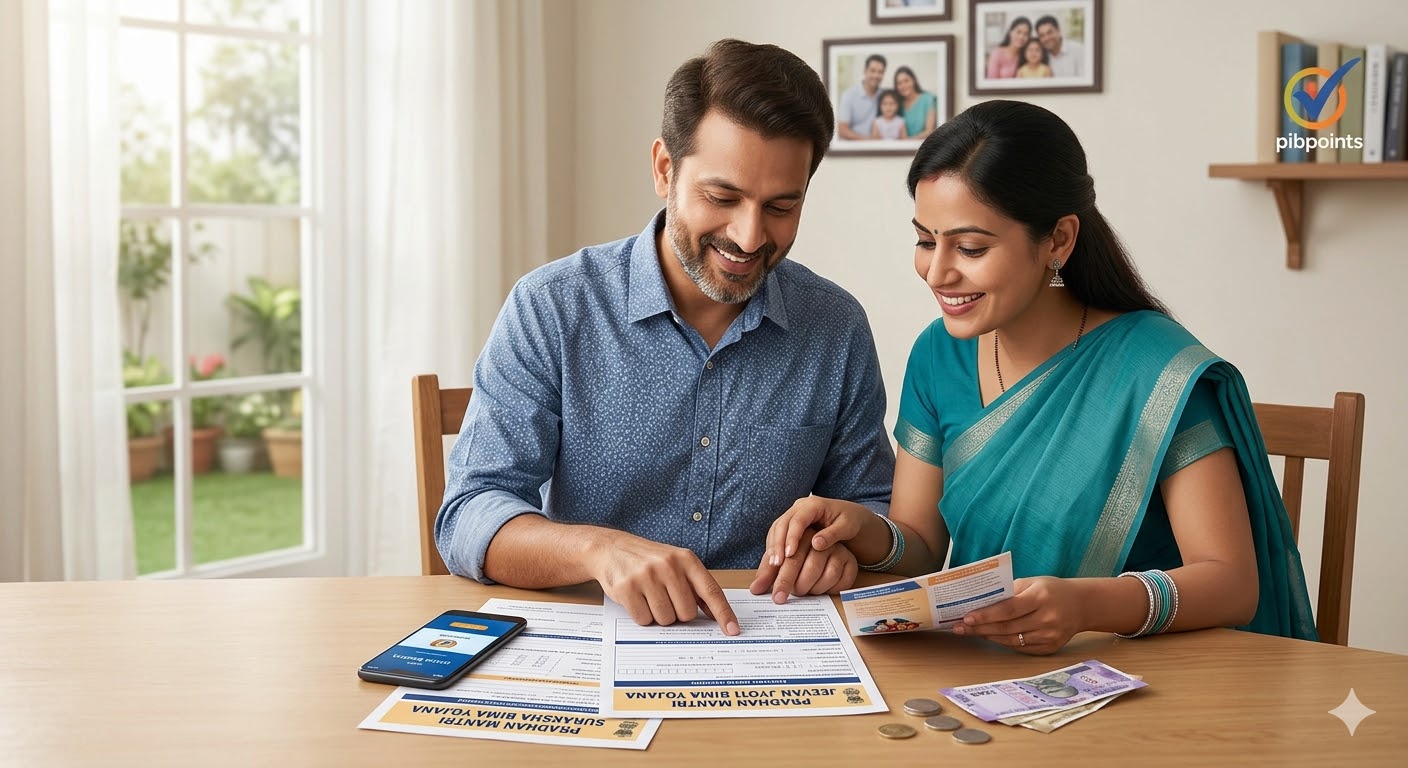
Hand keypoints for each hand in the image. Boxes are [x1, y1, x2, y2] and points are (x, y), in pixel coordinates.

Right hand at [588, 532, 738, 635]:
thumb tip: (717, 614)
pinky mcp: (627, 588)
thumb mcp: (676, 564)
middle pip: (686, 613)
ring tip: (649, 596)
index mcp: (686, 559)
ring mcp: (647, 576)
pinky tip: (637, 599)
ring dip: (659, 616)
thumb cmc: (648, 560)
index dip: (724, 613)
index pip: (711, 591)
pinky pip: (644, 620)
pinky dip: (642, 616)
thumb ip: (696, 586)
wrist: (611, 549)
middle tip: (664, 598)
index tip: (733, 630)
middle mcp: (668, 565)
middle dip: (677, 613)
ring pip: (666, 619)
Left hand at [749, 528, 858, 602]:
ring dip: (810, 587)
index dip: (779, 569)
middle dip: (788, 581)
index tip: (774, 587)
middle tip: (779, 597)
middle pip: (802, 561)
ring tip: (803, 592)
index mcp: (799, 532)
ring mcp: (837, 549)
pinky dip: (828, 589)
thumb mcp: (784, 561)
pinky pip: (840, 579)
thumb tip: (754, 589)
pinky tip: (821, 591)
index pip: (787, 550)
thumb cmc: (803, 557)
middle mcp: (819, 538)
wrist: (835, 548)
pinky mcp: (850, 561)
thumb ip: (769, 572)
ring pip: (822, 571)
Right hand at [760, 496, 875, 566]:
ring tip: (773, 565)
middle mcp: (800, 507)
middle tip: (777, 563)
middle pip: (782, 523)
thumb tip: (816, 544)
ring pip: (777, 528)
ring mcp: (794, 514)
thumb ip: (832, 534)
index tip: (790, 554)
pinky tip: (775, 561)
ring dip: (773, 546)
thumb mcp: (847, 527)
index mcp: (814, 504)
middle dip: (777, 544)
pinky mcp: (791, 524)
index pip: (798, 520)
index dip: (792, 537)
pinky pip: (778, 533)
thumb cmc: (850, 521)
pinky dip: (774, 547)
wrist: (850, 516)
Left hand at [953, 576, 1086, 654]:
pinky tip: (991, 637)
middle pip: (1007, 627)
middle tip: (960, 627)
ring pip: (1012, 641)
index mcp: (1041, 598)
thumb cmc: (1052, 590)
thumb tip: (981, 602)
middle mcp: (1047, 619)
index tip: (967, 617)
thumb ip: (1009, 592)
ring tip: (971, 632)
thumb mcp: (1032, 582)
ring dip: (989, 637)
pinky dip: (1004, 643)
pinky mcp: (1051, 648)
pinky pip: (1022, 648)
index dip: (986, 615)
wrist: (1082, 605)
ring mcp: (1050, 636)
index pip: (1008, 609)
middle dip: (980, 628)